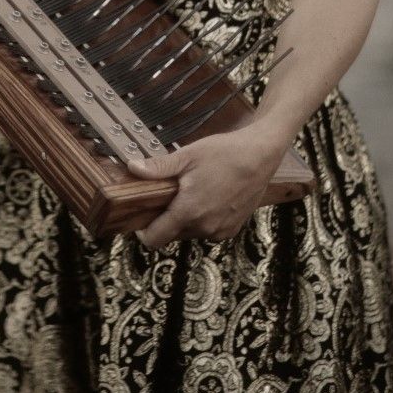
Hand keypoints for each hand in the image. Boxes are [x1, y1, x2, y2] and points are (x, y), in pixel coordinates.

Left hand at [127, 125, 284, 249]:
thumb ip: (158, 167)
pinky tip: (208, 196)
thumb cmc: (224, 153)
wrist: (260, 156)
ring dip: (185, 219)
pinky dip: (202, 219)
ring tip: (190, 192)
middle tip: (167, 194)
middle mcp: (204, 228)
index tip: (140, 217)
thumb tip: (132, 168)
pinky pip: (208, 231)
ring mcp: (220, 231)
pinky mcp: (232, 229)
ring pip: (190, 232)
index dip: (143, 231)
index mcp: (189, 212)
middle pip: (172, 234)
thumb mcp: (187, 155)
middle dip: (165, 219)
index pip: (155, 239)